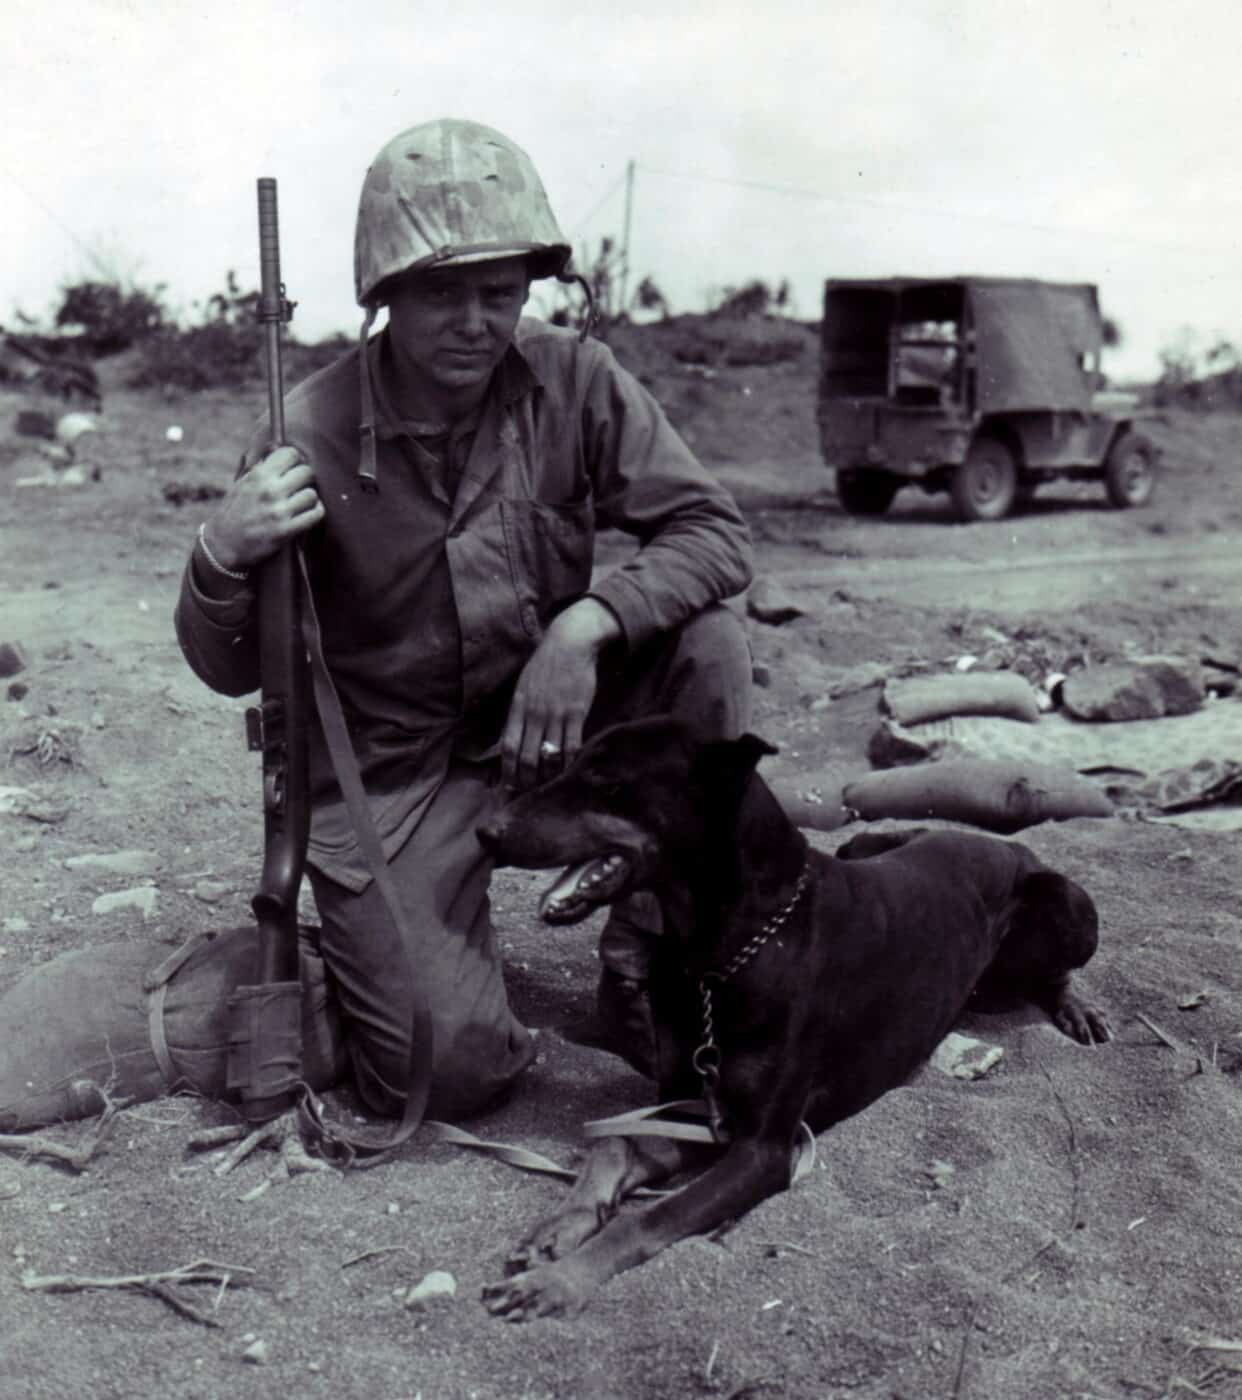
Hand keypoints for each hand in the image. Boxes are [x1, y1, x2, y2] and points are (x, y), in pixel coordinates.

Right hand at [202, 445, 323, 571]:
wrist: (223, 543)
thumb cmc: (235, 510)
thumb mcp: (243, 483)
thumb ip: (262, 468)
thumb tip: (281, 450)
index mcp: (258, 475)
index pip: (290, 454)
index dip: (295, 460)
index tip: (293, 468)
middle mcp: (269, 490)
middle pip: (306, 472)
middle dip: (305, 478)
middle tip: (299, 486)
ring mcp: (278, 511)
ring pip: (312, 494)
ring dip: (310, 498)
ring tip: (302, 501)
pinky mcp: (285, 531)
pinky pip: (315, 515)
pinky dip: (316, 512)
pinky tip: (309, 512)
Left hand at [501, 598, 621, 790]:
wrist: (569, 645)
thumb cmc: (544, 666)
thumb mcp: (522, 687)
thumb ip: (516, 714)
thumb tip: (508, 739)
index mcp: (517, 707)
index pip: (508, 747)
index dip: (507, 770)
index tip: (508, 787)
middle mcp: (534, 714)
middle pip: (527, 757)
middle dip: (526, 780)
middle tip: (528, 795)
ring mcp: (555, 715)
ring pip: (549, 755)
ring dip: (548, 776)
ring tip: (547, 789)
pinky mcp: (576, 714)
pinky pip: (571, 746)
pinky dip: (569, 763)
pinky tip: (568, 773)